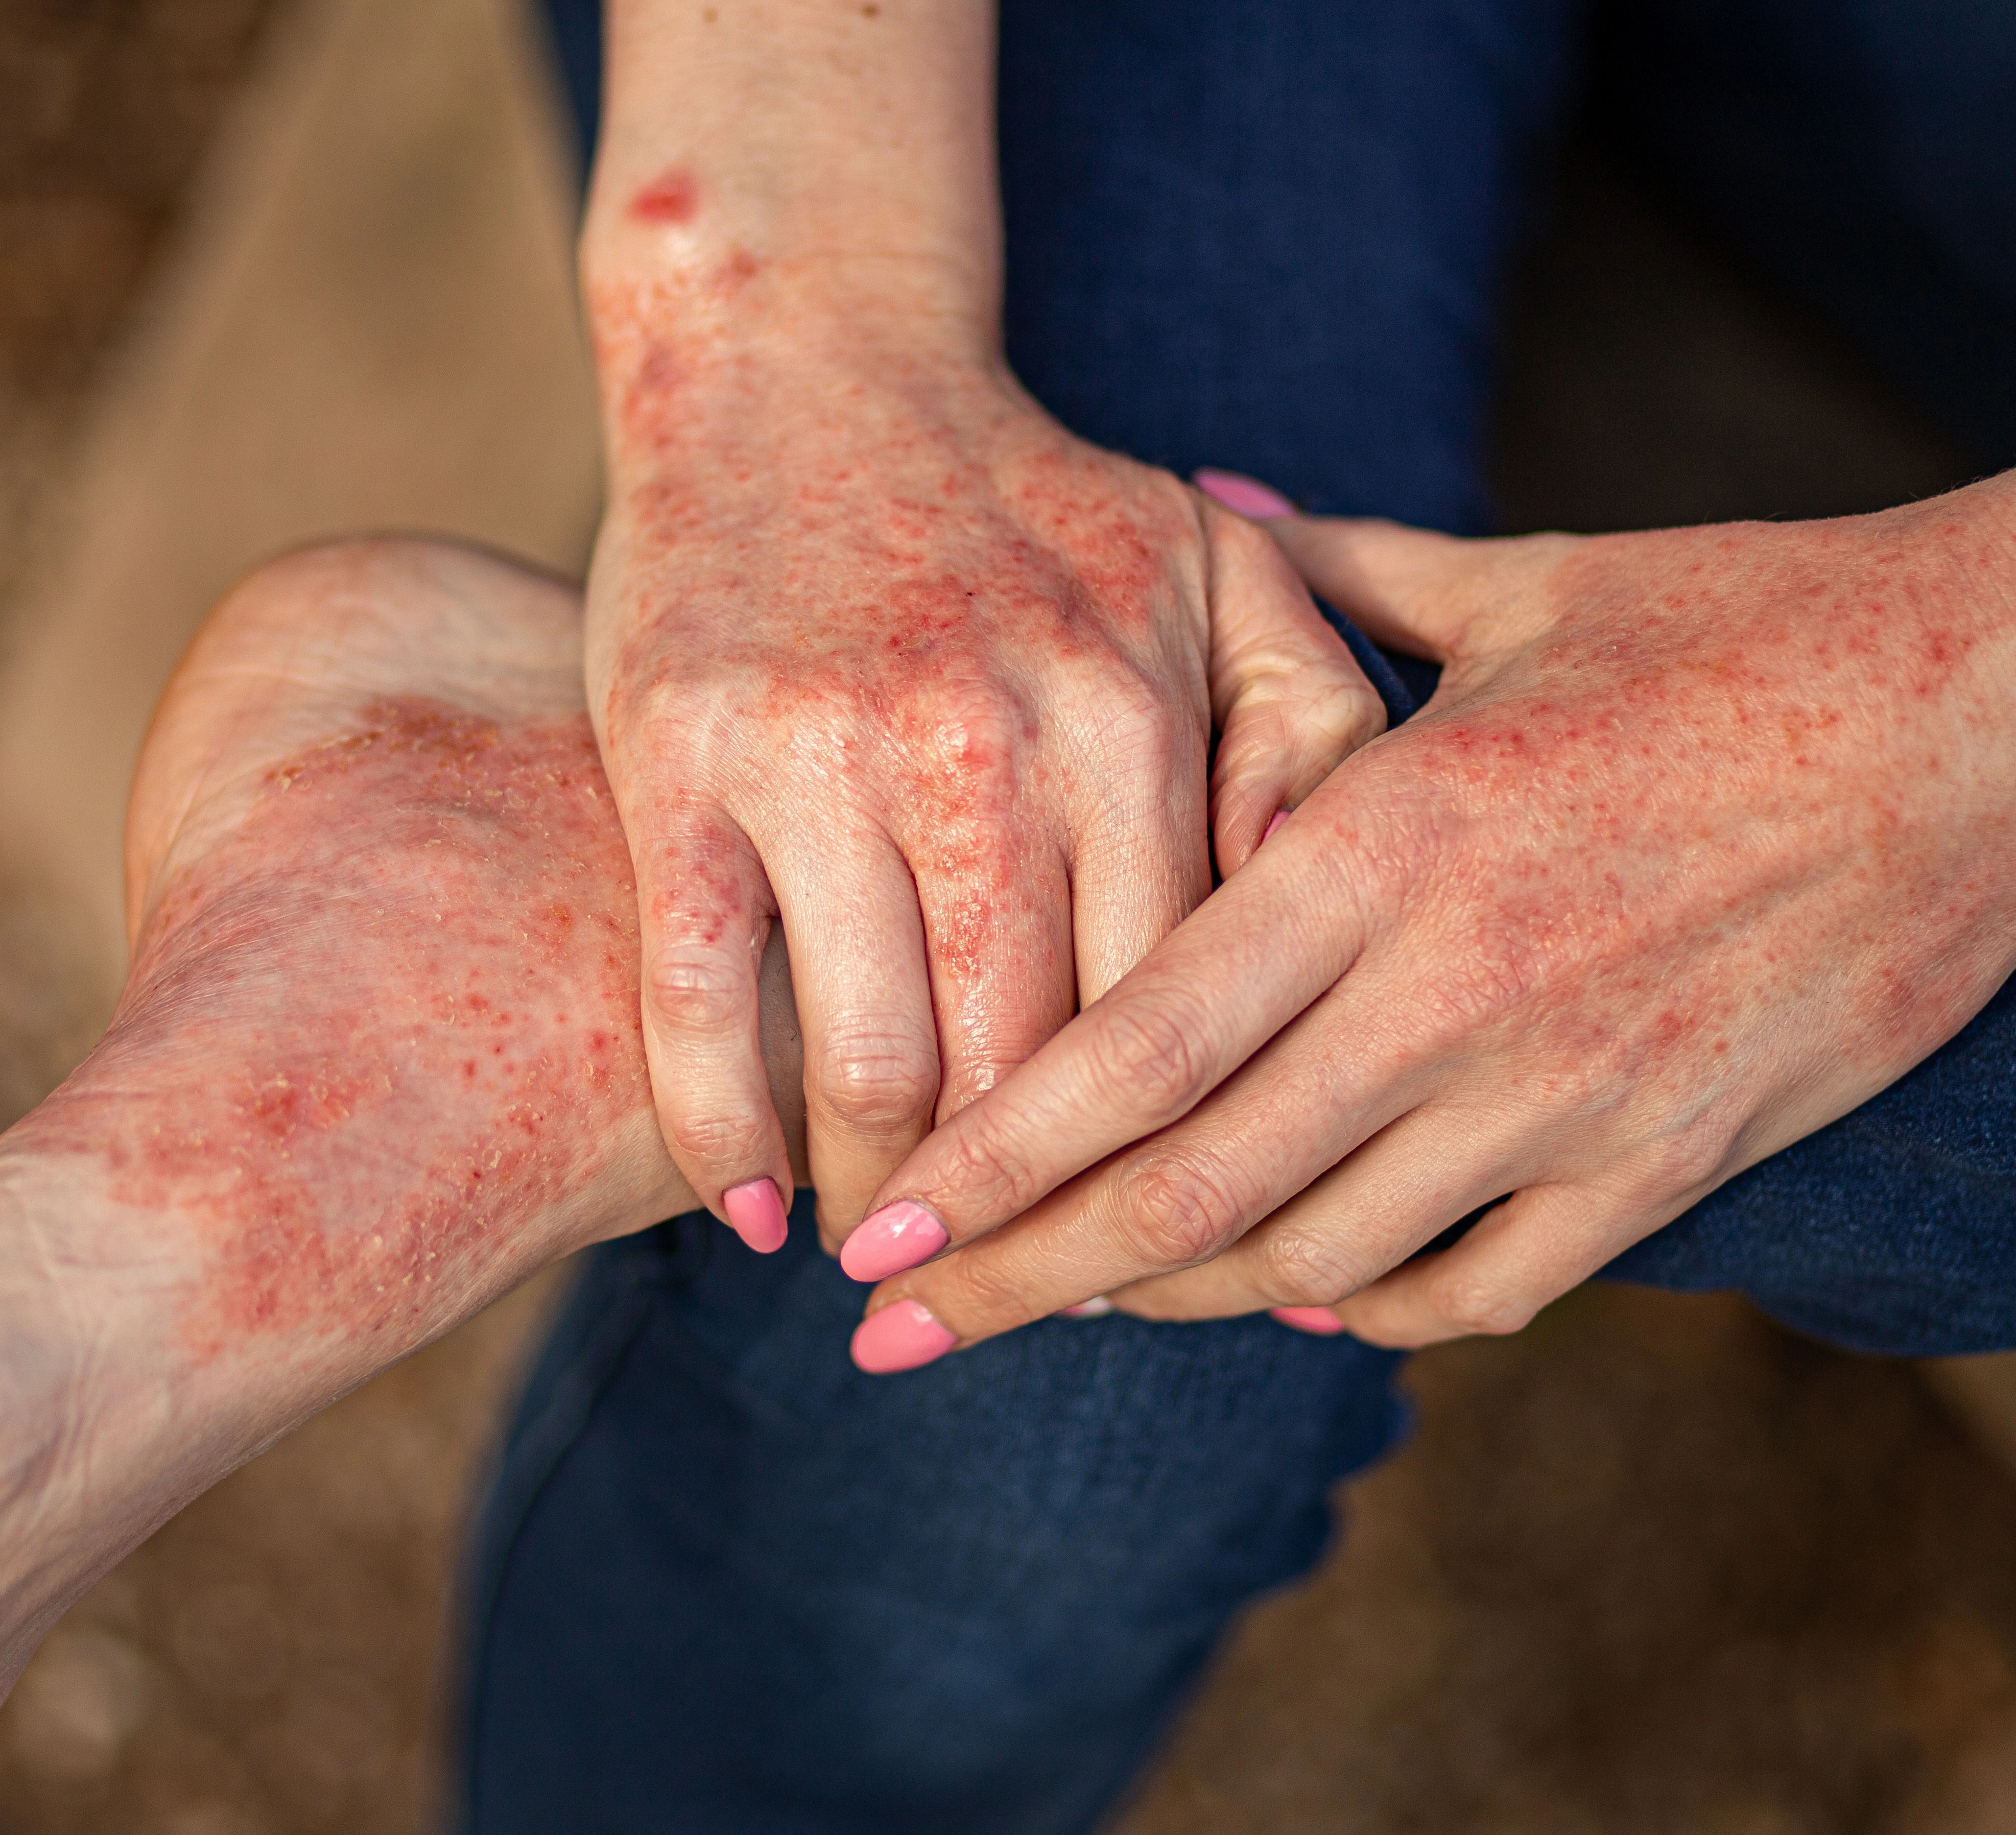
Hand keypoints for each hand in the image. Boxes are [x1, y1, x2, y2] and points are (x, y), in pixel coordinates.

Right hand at [586, 251, 1379, 1250]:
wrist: (801, 362)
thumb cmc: (1029, 504)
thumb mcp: (1219, 572)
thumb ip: (1312, 729)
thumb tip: (1332, 933)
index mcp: (1135, 716)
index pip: (1176, 1011)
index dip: (1167, 1161)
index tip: (1154, 1251)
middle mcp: (990, 744)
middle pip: (1031, 1069)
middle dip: (1032, 1220)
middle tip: (1022, 1291)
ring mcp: (825, 758)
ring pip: (873, 1063)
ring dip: (884, 1200)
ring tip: (892, 1253)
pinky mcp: (683, 765)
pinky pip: (705, 1003)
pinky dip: (724, 1136)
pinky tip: (751, 1215)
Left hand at [835, 483, 2015, 1363]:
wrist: (2006, 716)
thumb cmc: (1747, 629)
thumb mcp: (1522, 584)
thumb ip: (1336, 578)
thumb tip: (1207, 501)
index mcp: (1392, 847)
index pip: (1134, 1047)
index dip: (990, 1157)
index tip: (876, 1230)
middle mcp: (1458, 995)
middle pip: (1189, 1192)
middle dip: (1022, 1279)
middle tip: (898, 1335)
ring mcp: (1571, 1096)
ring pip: (1317, 1261)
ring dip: (1178, 1297)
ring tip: (1075, 1299)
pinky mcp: (1675, 1161)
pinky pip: (1480, 1285)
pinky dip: (1368, 1305)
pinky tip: (1302, 1294)